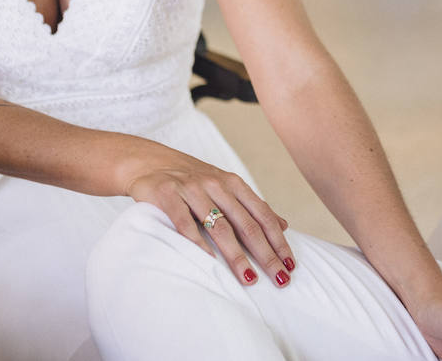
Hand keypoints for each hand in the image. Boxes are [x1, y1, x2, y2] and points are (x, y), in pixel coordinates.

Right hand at [124, 150, 292, 288]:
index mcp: (234, 184)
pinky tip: (209, 263)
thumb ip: (252, 206)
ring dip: (237, 255)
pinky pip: (185, 223)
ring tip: (249, 279)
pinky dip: (198, 243)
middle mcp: (216, 184)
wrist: (151, 162)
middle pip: (246, 224)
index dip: (278, 241)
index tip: (290, 265)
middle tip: (279, 279)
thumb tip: (284, 225)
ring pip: (220, 226)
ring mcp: (192, 189)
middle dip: (266, 254)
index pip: (263, 215)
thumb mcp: (226, 187)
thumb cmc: (193, 181)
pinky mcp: (168, 195)